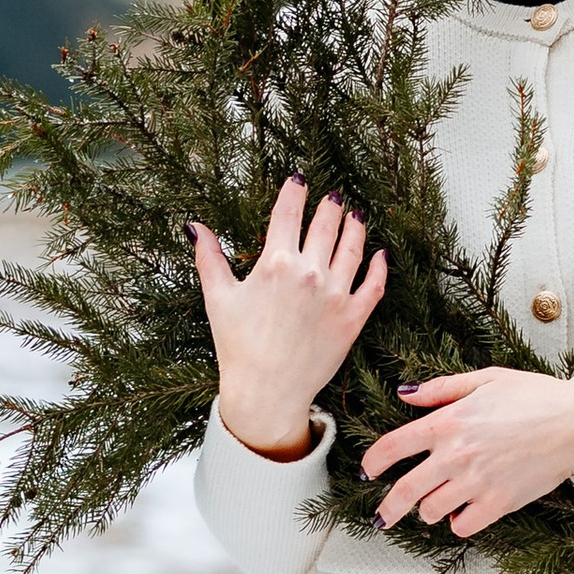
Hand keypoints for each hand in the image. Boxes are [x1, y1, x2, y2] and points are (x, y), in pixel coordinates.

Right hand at [192, 178, 386, 459]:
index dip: (294, 192)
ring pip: (353, 248)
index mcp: (275, 263)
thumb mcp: (218, 298)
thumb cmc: (237, 346)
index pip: (288, 213)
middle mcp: (310, 273)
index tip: (298, 180)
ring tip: (356, 216)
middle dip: (329, 206)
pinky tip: (380, 254)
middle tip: (333, 196)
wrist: (266, 392)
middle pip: (325, 225)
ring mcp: (336, 295)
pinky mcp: (353, 318)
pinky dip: (379, 266)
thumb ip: (209, 257)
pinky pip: (374, 285)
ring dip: (355, 227)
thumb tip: (193, 225)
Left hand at [360, 366, 573, 538]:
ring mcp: (476, 483)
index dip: (373, 462)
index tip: (367, 471)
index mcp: (448, 423)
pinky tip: (462, 513)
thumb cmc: (535, 397)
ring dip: (427, 511)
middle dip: (387, 508)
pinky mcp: (498, 504)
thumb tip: (406, 393)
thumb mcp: (486, 379)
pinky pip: (463, 526)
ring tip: (433, 506)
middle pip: (404, 490)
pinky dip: (458, 523)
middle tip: (381, 517)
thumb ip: (442, 389)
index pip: (393, 447)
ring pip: (431, 511)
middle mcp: (456, 456)